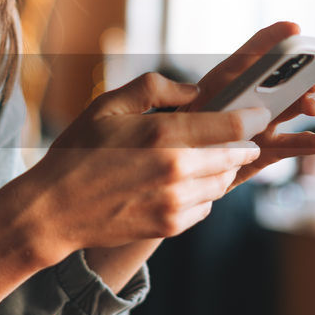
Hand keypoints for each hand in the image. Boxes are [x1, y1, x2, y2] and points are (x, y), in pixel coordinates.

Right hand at [18, 72, 270, 260]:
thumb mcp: (107, 105)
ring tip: (204, 157)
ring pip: (223, 183)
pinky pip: (205, 207)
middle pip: (236, 156)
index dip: (255, 117)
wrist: (54, 210)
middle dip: (241, 144)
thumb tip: (195, 92)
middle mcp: (176, 171)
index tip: (260, 112)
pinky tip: (181, 183)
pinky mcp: (169, 226)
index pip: (234, 126)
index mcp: (163, 134)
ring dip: (222, 169)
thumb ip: (154, 88)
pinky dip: (201, 194)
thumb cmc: (77, 152)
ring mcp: (175, 203)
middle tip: (237, 135)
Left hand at [184, 21, 314, 187]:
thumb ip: (203, 110)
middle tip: (310, 79)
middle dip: (298, 75)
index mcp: (225, 81)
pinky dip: (306, 144)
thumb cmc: (178, 133)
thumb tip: (229, 105)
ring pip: (288, 109)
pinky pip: (287, 145)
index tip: (294, 28)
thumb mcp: (184, 115)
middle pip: (278, 80)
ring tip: (313, 107)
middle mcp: (247, 98)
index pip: (251, 53)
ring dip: (304, 105)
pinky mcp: (264, 151)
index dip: (272, 38)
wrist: (177, 167)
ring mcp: (258, 124)